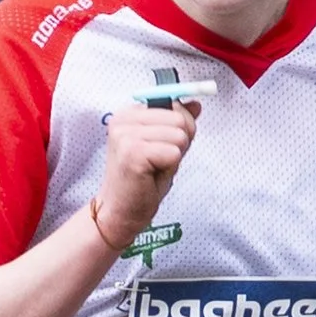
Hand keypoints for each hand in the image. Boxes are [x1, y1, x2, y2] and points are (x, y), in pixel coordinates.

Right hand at [93, 103, 197, 252]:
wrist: (120, 212)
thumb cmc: (140, 181)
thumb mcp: (162, 145)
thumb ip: (177, 123)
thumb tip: (196, 104)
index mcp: (128, 113)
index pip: (174, 105)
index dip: (179, 128)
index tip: (160, 146)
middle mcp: (124, 119)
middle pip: (180, 119)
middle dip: (178, 143)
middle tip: (157, 161)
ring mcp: (126, 135)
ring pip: (180, 136)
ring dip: (173, 157)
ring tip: (153, 168)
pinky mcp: (133, 152)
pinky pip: (173, 153)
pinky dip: (169, 168)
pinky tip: (150, 175)